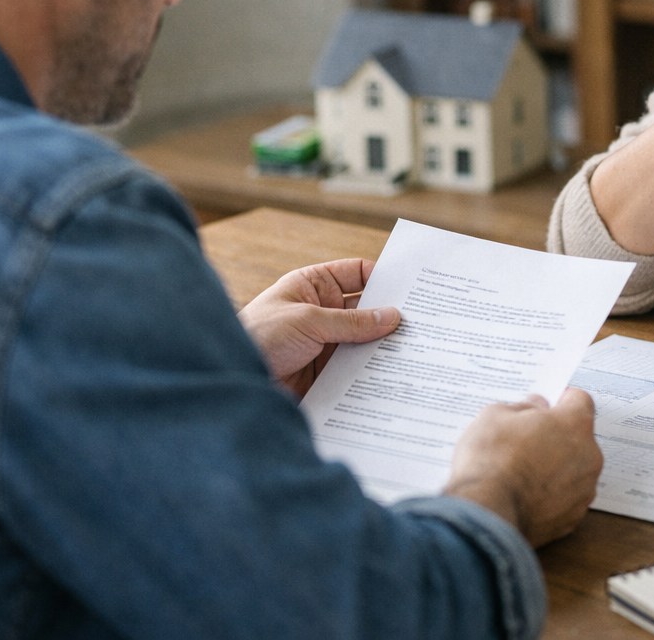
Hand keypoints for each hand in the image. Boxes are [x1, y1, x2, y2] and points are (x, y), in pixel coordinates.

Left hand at [236, 259, 397, 396]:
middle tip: (422, 322)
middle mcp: (322, 312)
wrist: (232, 380)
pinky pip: (355, 369)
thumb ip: (351, 322)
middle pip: (366, 309)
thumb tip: (392, 316)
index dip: (383, 278)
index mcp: (313, 286)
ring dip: (383, 347)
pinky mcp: (325, 373)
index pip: (357, 274)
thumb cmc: (258, 336)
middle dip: (389, 315)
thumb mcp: (308, 321)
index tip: (412, 288)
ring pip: (364, 341)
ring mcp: (324, 343)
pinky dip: (371, 372)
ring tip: (413, 351)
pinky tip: (391, 376)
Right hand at [444, 389, 601, 547]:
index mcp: (574, 424)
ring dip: (556, 467)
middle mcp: (588, 457)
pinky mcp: (572, 519)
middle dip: (556, 436)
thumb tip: (533, 408)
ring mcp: (583, 491)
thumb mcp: (495, 415)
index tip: (545, 407)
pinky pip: (565, 498)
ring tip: (521, 472)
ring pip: (574, 470)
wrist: (486, 514)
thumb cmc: (490, 461)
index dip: (560, 401)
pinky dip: (550, 495)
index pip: (580, 400)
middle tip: (525, 440)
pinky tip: (525, 495)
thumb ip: (522, 407)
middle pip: (578, 437)